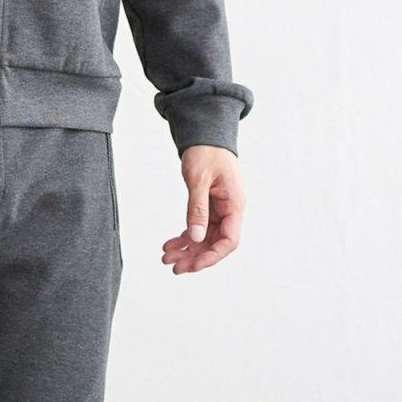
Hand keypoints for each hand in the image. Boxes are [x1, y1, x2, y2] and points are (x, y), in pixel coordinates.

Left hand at [161, 144, 244, 274]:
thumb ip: (197, 208)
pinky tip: (170, 244)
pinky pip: (198, 228)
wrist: (205, 135)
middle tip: (173, 266)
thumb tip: (195, 237)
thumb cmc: (206, 152)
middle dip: (195, 257)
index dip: (212, 256)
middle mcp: (229, 210)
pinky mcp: (209, 206)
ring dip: (187, 249)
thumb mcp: (199, 179)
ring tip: (166, 257)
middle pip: (215, 243)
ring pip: (205, 238)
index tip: (193, 265)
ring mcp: (219, 209)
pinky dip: (184, 237)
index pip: (229, 240)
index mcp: (234, 204)